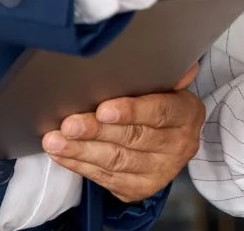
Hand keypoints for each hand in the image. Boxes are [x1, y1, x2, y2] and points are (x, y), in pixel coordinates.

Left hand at [42, 64, 205, 203]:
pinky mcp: (139, 188)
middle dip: (97, 131)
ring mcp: (159, 171)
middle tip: (70, 124)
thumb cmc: (161, 105)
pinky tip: (62, 154)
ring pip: (116, 161)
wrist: (171, 143)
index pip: (160, 112)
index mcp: (186, 114)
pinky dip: (80, 165)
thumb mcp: (167, 87)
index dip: (131, 111)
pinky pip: (106, 178)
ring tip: (56, 141)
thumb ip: (159, 75)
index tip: (103, 108)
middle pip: (134, 138)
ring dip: (82, 151)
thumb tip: (153, 55)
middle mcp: (178, 145)